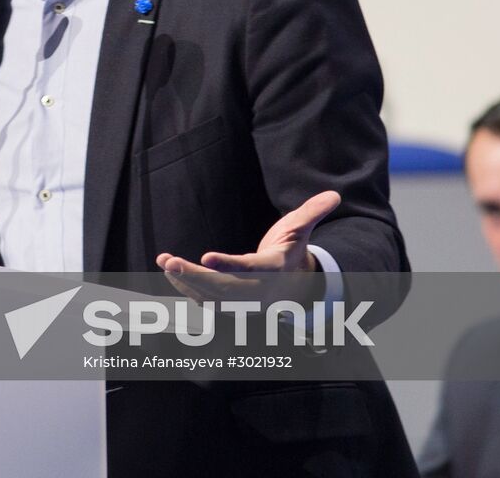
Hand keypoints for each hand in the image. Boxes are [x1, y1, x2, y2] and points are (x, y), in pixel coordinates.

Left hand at [155, 190, 340, 304]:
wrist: (291, 283)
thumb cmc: (290, 249)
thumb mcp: (301, 228)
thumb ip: (313, 211)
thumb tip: (334, 194)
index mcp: (274, 268)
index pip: (251, 269)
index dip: (229, 265)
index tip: (206, 257)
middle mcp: (258, 289)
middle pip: (225, 288)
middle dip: (196, 277)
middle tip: (171, 262)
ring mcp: (244, 301)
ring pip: (212, 297)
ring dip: (186, 282)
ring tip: (165, 262)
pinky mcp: (231, 304)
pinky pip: (206, 300)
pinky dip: (187, 288)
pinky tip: (169, 271)